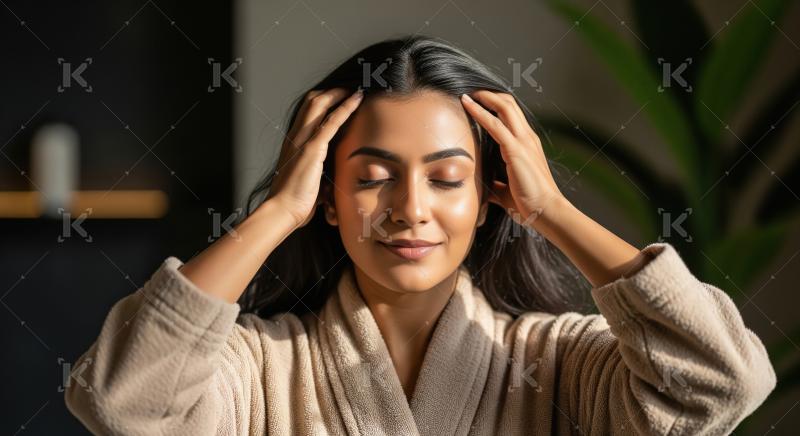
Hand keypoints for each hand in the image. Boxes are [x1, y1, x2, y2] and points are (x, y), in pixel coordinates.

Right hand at [264, 87, 363, 228]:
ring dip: (339, 94)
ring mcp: (303, 140)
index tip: (337, 97)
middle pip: (312, 101)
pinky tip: (357, 100)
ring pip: (320, 104)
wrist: (281, 209)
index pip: (306, 112)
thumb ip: (316, 173)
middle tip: (348, 89)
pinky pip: (331, 121)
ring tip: (354, 89)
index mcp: (293, 142)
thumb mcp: (306, 180)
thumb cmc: (293, 201)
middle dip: (331, 91)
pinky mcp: (313, 148)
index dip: (322, 101)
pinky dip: (346, 107)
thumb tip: (327, 183)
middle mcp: (296, 136)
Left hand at [460, 90, 565, 228]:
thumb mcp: (508, 191)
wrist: (546, 211)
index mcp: (527, 145)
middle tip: (471, 92)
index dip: (495, 105)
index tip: (478, 101)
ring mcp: (523, 141)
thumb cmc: (530, 204)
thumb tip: (484, 188)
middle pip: (509, 104)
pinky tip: (467, 104)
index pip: (512, 115)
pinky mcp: (515, 149)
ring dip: (484, 97)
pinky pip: (494, 124)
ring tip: (468, 93)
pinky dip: (479, 111)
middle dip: (489, 95)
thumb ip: (497, 185)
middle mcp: (527, 138)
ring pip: (504, 107)